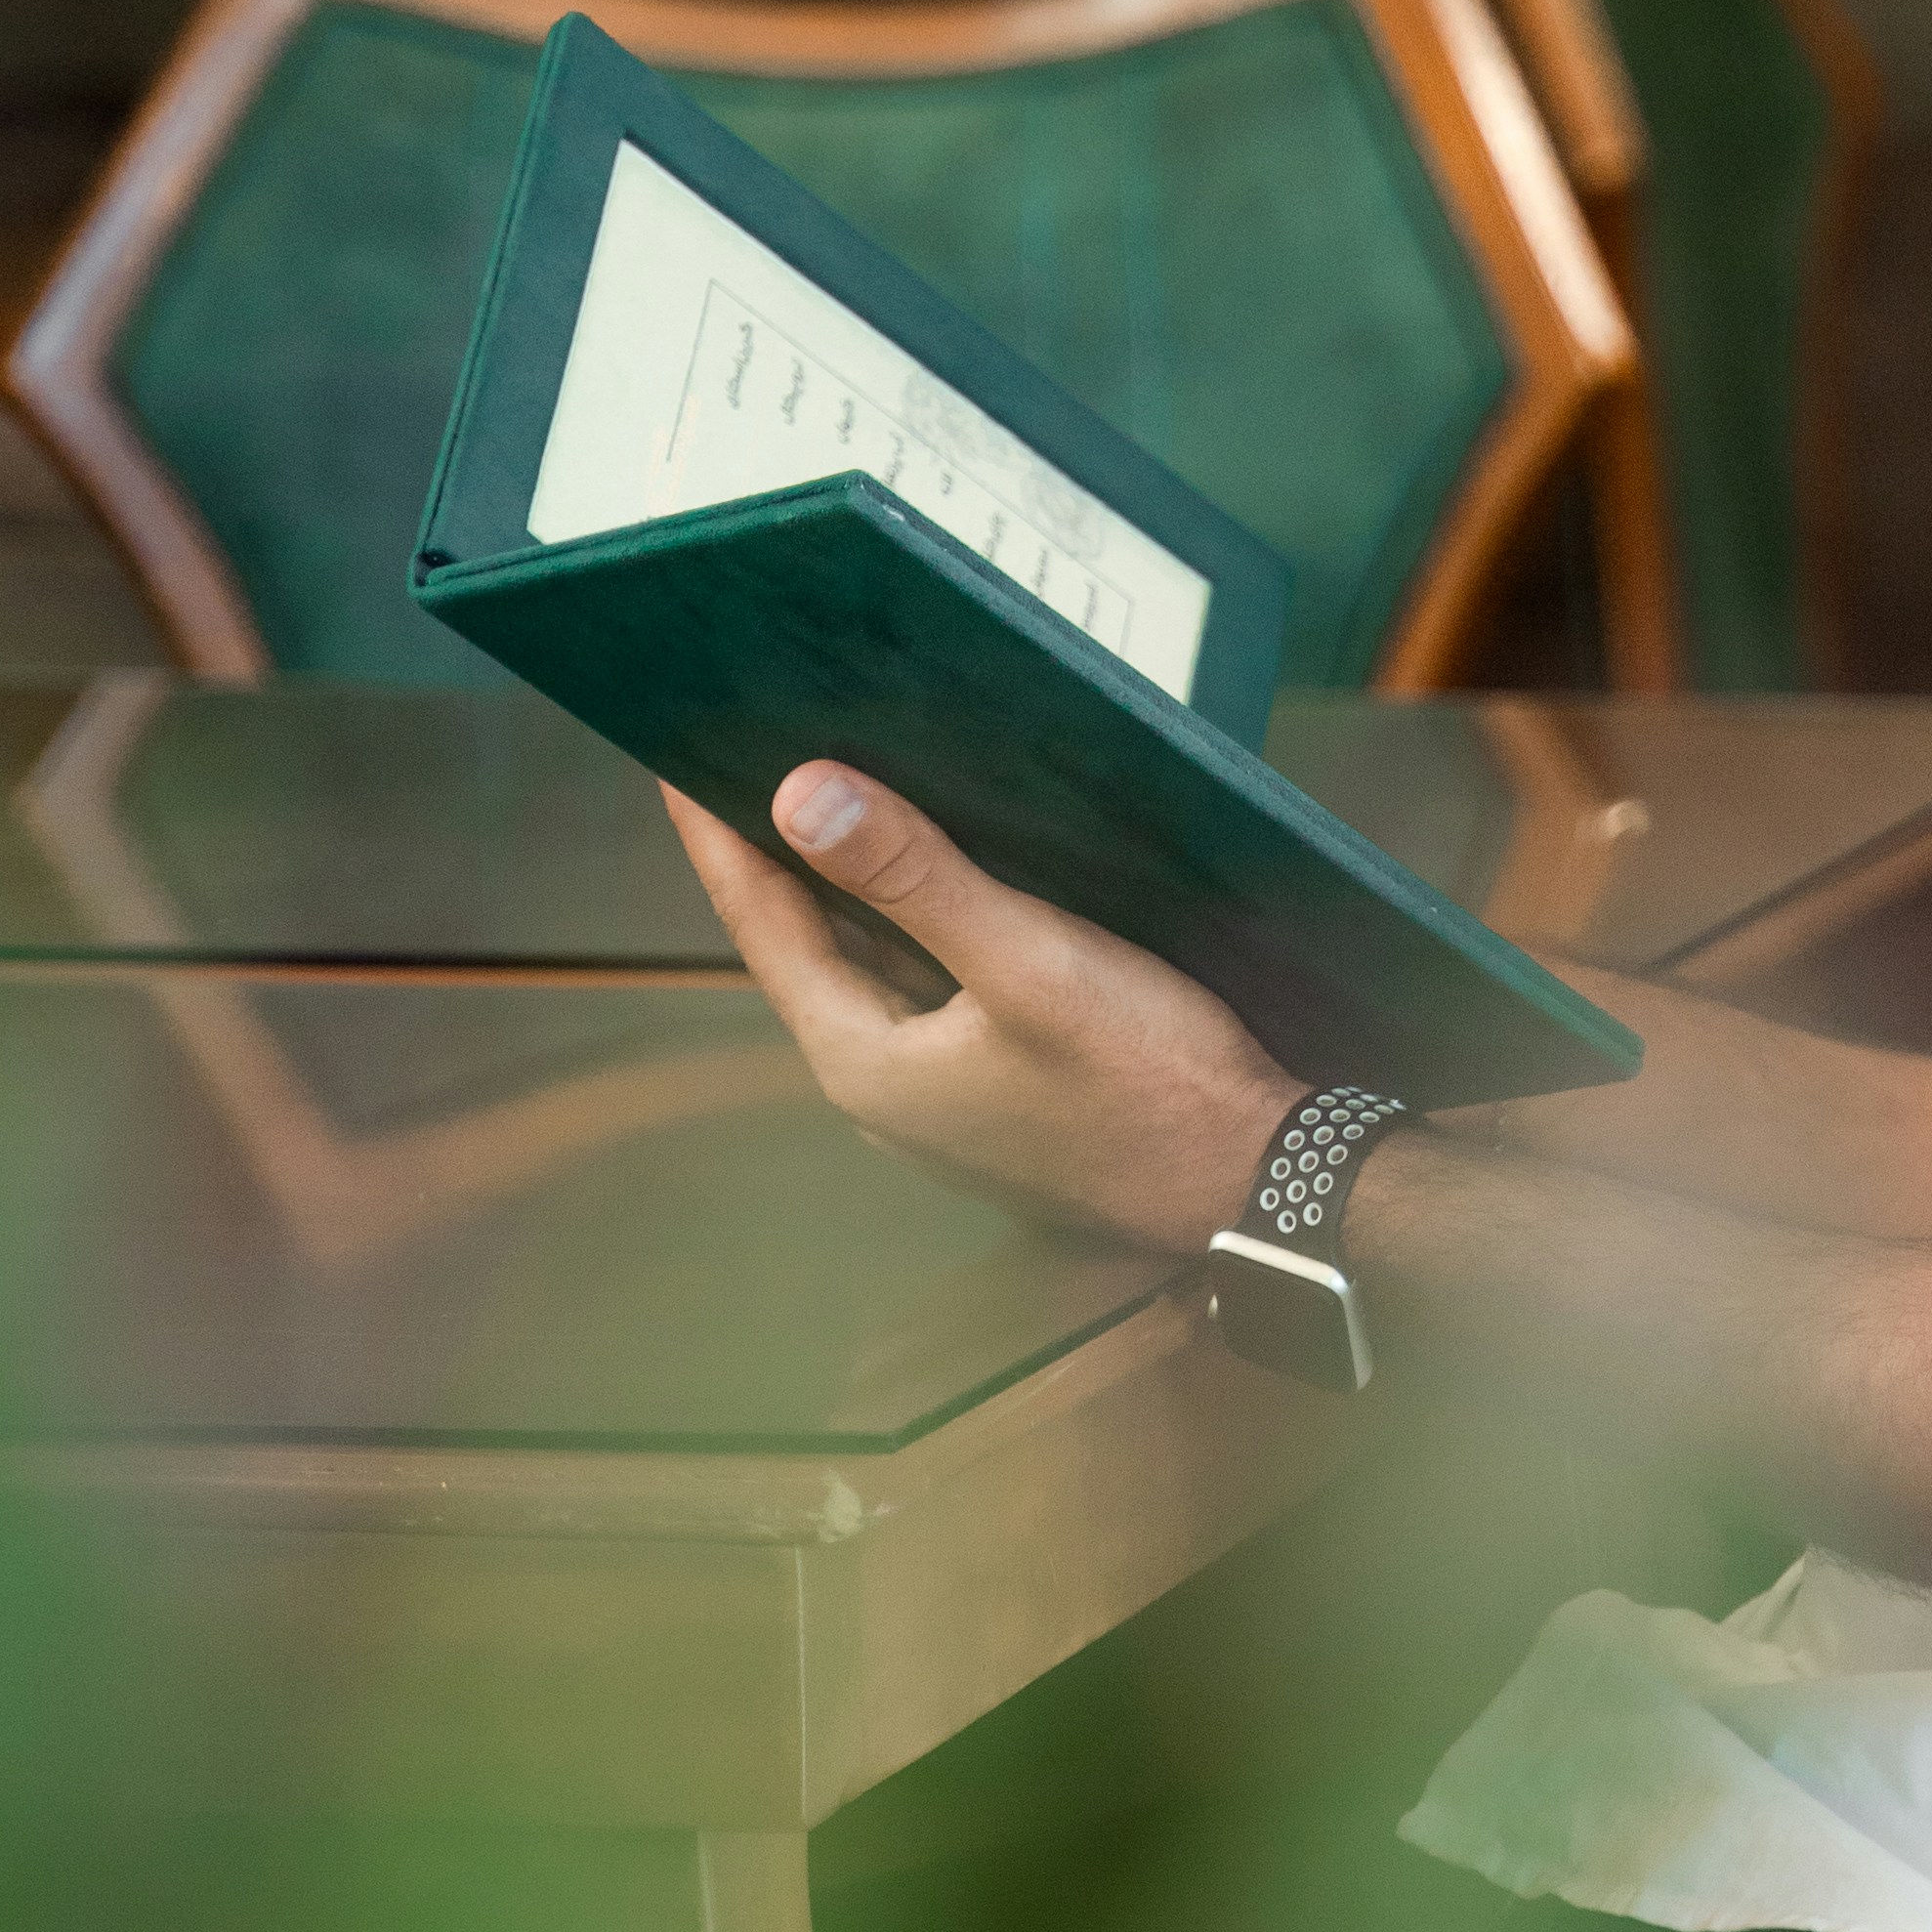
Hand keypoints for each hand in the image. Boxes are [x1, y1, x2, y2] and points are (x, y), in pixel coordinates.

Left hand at [663, 765, 1301, 1260]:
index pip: (762, 924)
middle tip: (741, 751)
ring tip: (821, 794)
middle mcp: (883, 1088)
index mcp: (864, 1060)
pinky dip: (906, 924)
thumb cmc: (1147, 1078)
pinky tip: (930, 877)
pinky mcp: (996, 1092)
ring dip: (841, 887)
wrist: (1254, 1182)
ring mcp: (940, 1100)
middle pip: (805, 948)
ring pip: (867, 969)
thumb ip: (913, 876)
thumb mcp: (1030, 959)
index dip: (717, 834)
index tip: (678, 749)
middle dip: (772, 853)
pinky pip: (924, 990)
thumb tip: (796, 792)